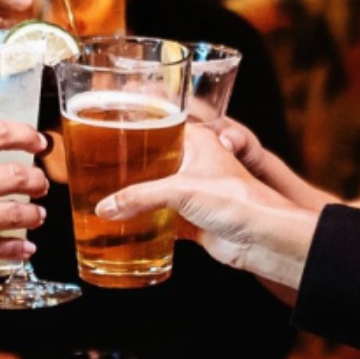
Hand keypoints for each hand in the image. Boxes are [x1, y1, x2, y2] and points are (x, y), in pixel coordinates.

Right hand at [0, 120, 50, 282]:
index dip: (25, 136)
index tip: (38, 142)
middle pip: (16, 175)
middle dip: (35, 180)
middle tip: (40, 183)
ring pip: (16, 214)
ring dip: (33, 214)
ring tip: (38, 216)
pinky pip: (1, 249)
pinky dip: (18, 250)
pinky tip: (25, 250)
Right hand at [97, 123, 318, 288]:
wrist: (262, 238)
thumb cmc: (239, 200)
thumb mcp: (181, 190)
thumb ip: (140, 197)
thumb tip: (106, 206)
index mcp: (196, 141)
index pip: (161, 122)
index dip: (137, 120)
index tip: (109, 120)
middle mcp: (193, 163)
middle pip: (152, 158)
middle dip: (128, 162)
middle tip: (97, 162)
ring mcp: (192, 192)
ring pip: (154, 189)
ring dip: (133, 194)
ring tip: (104, 194)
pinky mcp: (191, 220)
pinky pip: (160, 219)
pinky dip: (143, 223)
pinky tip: (123, 225)